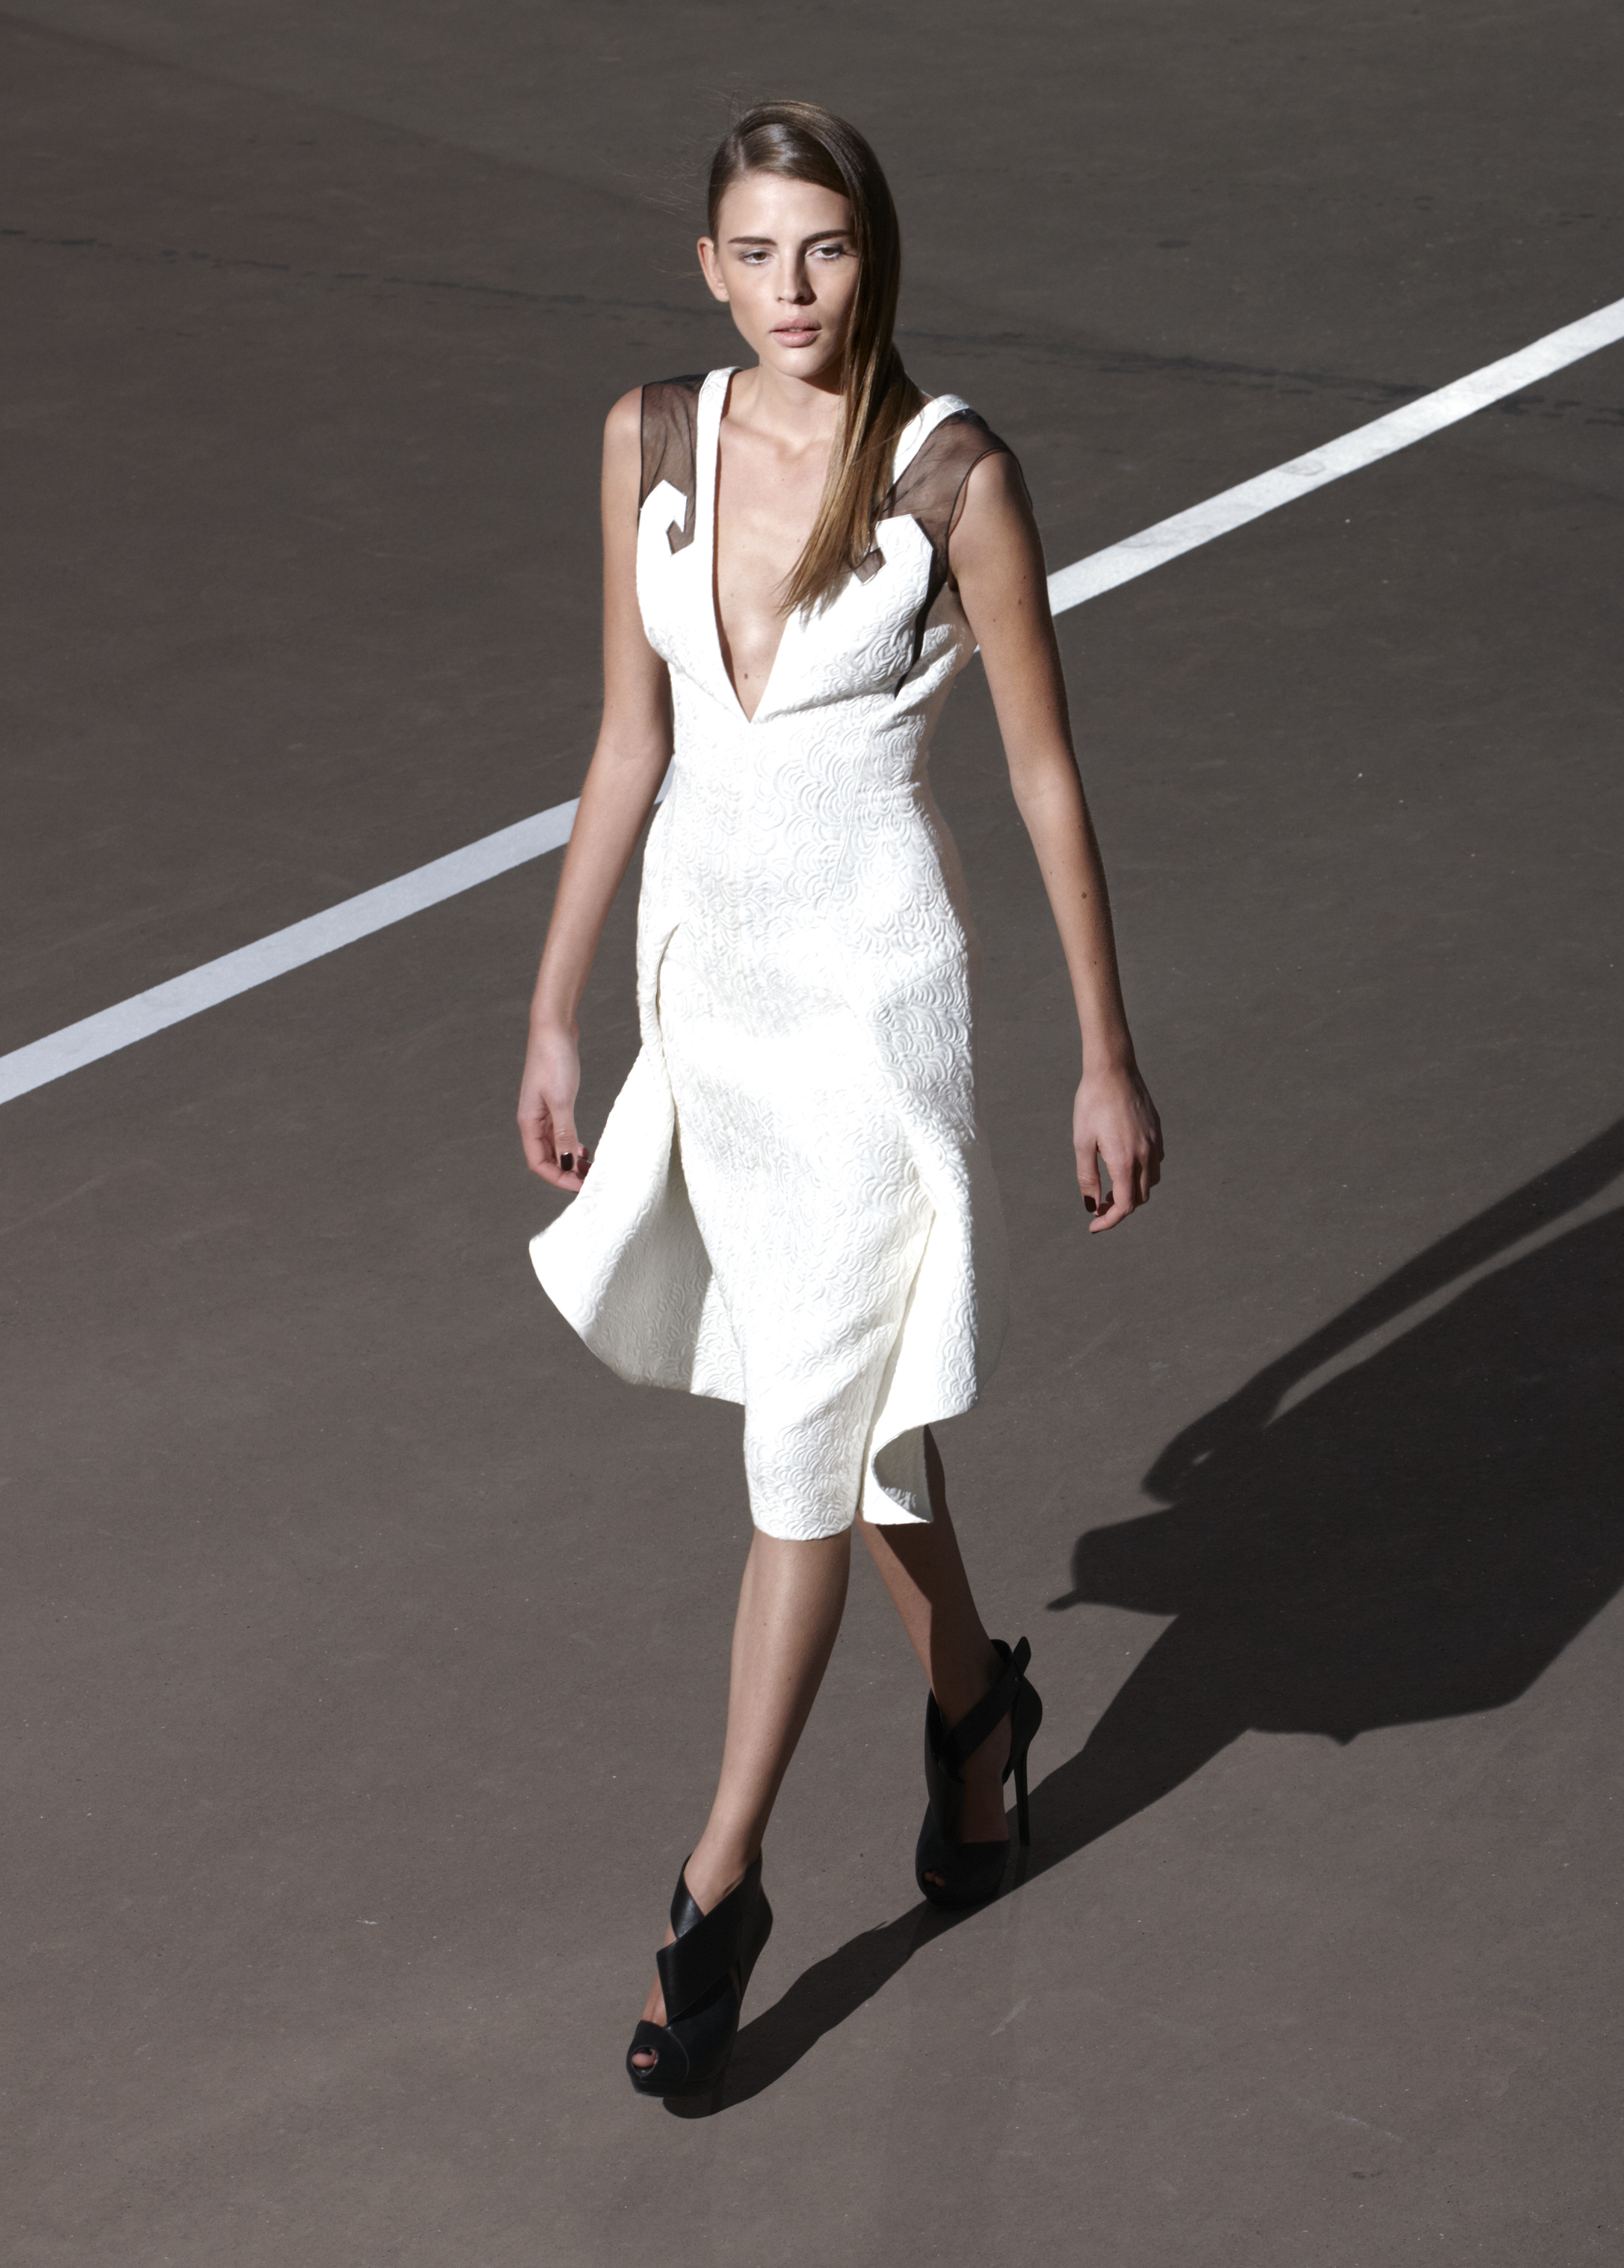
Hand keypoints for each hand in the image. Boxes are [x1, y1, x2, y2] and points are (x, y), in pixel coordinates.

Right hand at [518, 1023, 590, 1189]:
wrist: (554, 1028)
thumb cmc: (554, 1059)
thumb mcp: (562, 1100)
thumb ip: (565, 1133)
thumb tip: (568, 1163)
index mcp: (529, 1122)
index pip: (538, 1163)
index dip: (558, 1178)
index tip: (581, 1186)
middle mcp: (532, 1120)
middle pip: (546, 1158)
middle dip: (566, 1173)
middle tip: (590, 1180)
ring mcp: (543, 1112)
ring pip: (554, 1147)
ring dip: (570, 1160)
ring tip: (590, 1167)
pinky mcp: (554, 1102)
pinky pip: (560, 1133)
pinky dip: (572, 1144)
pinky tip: (585, 1149)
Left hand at [1073, 1063, 1161, 1230]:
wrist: (1113, 1069)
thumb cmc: (1092, 1104)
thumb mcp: (1082, 1142)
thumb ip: (1087, 1176)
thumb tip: (1091, 1205)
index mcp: (1125, 1160)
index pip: (1125, 1206)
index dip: (1109, 1221)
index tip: (1094, 1226)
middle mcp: (1145, 1154)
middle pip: (1140, 1198)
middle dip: (1120, 1208)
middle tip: (1098, 1204)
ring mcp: (1155, 1143)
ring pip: (1151, 1182)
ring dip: (1133, 1191)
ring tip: (1111, 1186)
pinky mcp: (1157, 1131)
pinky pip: (1155, 1163)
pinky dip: (1142, 1174)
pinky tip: (1124, 1163)